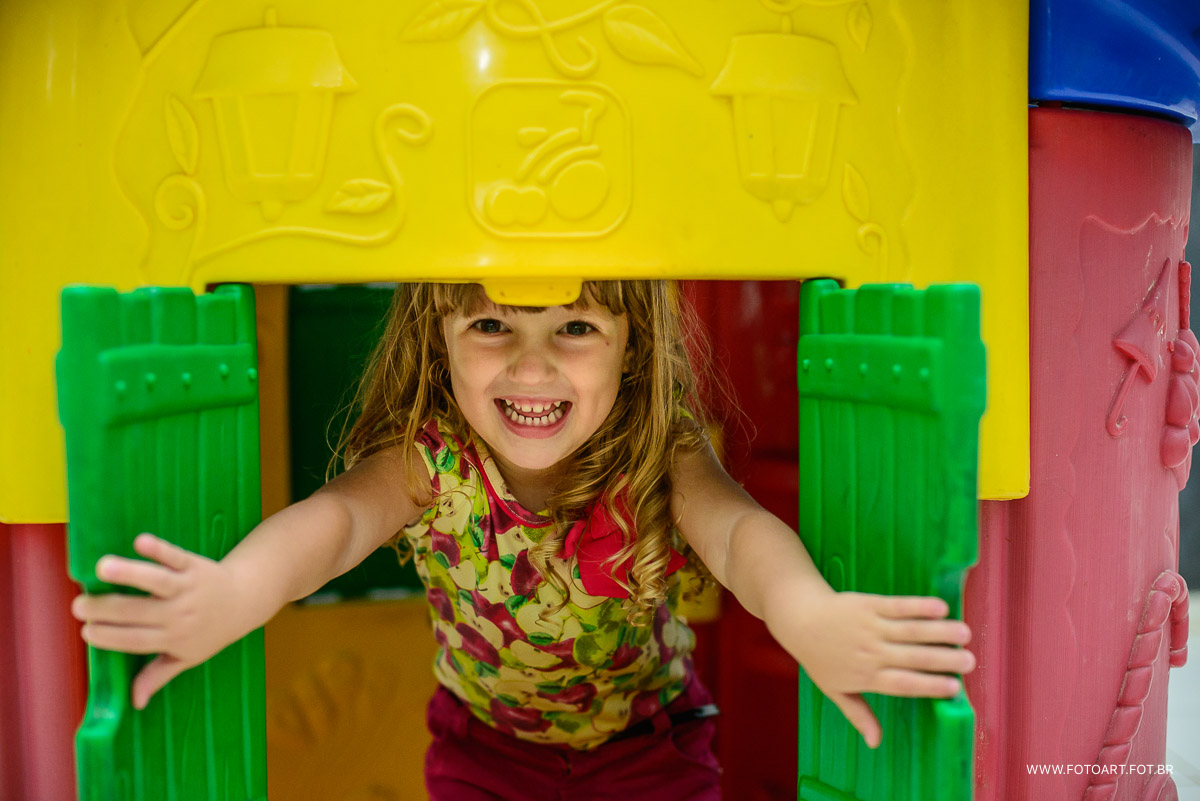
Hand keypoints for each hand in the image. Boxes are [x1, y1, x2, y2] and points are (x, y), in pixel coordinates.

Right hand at [71, 533, 248, 709]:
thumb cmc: (212, 631)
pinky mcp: (196, 566)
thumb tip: (134, 702)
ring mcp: (189, 588)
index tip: (85, 631)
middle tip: (78, 605)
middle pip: (139, 612)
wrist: (246, 600)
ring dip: (130, 574)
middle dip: (106, 609)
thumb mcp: (188, 657)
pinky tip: (140, 541)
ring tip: (102, 568)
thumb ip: (158, 675)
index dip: (110, 638)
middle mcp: (181, 614)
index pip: (136, 641)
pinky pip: (177, 557)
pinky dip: (160, 550)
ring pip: (158, 582)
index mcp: (174, 639)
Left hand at [764, 585, 974, 748]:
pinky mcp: (867, 604)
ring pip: (909, 630)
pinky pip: (897, 606)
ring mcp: (869, 627)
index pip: (903, 684)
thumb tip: (876, 743)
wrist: (799, 618)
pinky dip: (919, 606)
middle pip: (912, 657)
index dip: (929, 685)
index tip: (955, 688)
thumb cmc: (818, 657)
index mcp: (866, 676)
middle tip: (970, 661)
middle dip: (944, 660)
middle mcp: (870, 652)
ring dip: (939, 632)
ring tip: (965, 634)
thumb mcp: (835, 690)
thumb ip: (859, 714)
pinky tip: (940, 607)